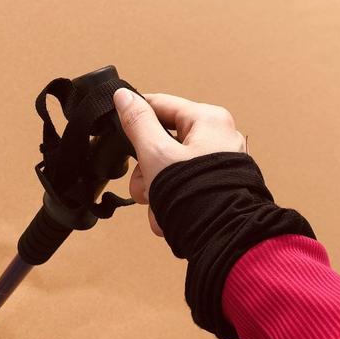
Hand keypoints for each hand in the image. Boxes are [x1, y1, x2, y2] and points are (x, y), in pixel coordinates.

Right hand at [112, 89, 246, 235]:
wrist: (224, 242)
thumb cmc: (198, 196)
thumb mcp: (156, 154)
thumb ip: (138, 123)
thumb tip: (123, 96)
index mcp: (208, 120)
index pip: (160, 105)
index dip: (135, 117)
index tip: (115, 128)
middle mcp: (219, 137)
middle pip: (163, 141)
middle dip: (147, 170)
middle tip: (145, 186)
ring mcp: (220, 164)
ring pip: (170, 168)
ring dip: (157, 191)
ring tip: (160, 209)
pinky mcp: (218, 187)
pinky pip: (185, 186)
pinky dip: (172, 202)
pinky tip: (170, 218)